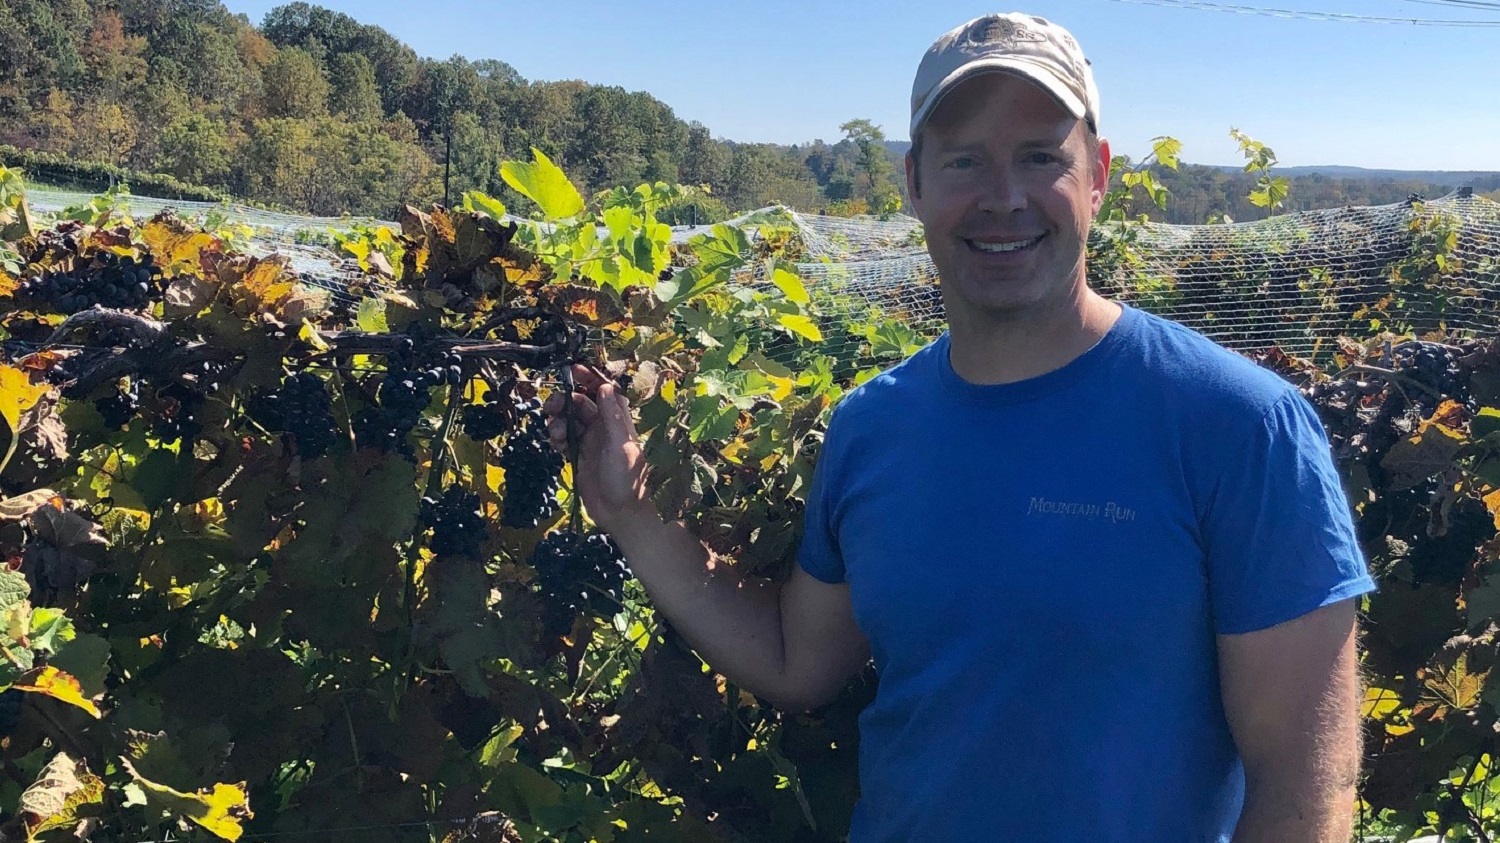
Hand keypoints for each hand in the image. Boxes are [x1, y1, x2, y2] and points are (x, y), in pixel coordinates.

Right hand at [542, 365, 653, 534]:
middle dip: (565, 401)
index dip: (589, 379)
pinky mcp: (579, 456)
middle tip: (551, 407)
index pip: (604, 392)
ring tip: (554, 433)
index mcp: (618, 422)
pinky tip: (556, 445)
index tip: (572, 370)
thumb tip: (606, 387)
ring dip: (558, 420)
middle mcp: (604, 428)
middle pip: (581, 403)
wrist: (619, 514)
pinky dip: (557, 437)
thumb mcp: (621, 446)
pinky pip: (564, 438)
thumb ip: (612, 417)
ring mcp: (591, 442)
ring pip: (570, 420)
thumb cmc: (626, 480)